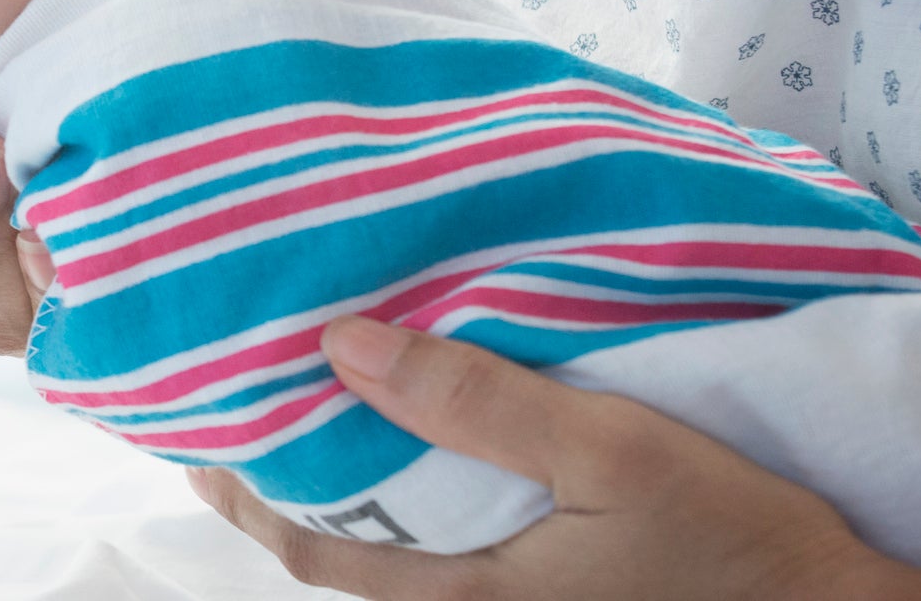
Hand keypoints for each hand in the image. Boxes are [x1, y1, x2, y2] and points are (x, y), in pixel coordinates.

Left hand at [187, 318, 920, 600]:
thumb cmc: (728, 542)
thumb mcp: (607, 452)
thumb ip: (477, 401)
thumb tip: (342, 345)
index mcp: (460, 597)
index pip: (307, 545)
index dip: (240, 487)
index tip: (192, 421)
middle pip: (331, 553)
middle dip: (271, 486)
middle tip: (233, 404)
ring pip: (384, 554)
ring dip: (336, 489)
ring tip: (307, 410)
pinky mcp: (550, 599)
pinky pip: (441, 554)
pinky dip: (400, 502)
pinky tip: (412, 448)